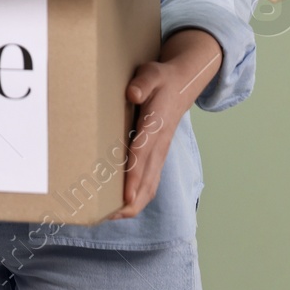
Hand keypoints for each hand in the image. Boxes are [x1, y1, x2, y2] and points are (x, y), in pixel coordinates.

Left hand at [106, 28, 222, 220]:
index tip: (124, 196)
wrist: (183, 83)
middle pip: (147, 180)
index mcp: (155, 126)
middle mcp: (159, 145)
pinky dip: (139, 197)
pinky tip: (123, 206)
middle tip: (106, 215)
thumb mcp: (151, 73)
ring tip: (109, 216)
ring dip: (133, 203)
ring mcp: (160, 153)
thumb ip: (142, 84)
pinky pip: (150, 182)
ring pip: (150, 186)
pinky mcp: (158, 156)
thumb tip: (133, 95)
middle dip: (129, 201)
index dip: (134, 177)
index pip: (142, 156)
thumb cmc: (161, 79)